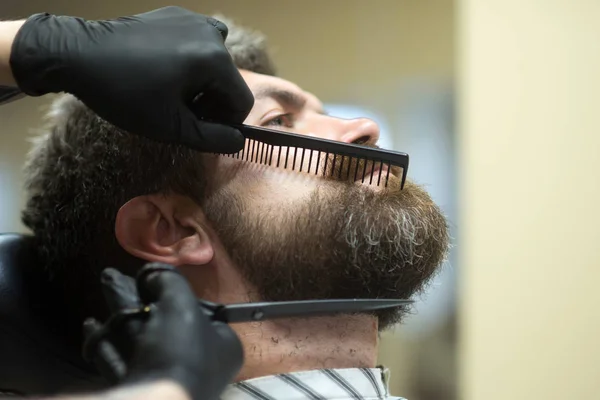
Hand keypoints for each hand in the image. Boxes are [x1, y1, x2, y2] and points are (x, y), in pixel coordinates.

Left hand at [10, 7, 253, 152]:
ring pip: (215, 64)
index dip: (225, 123)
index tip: (198, 128)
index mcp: (215, 60)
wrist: (80, 55)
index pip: (242, 101)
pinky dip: (191, 60)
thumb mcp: (172, 127)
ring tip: (169, 92)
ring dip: (202, 83)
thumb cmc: (125, 94)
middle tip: (179, 112)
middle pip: (229, 82)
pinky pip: (199, 43)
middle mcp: (212, 35)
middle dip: (212, 102)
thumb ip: (213, 139)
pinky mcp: (176, 15)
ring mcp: (194, 20)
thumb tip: (238, 140)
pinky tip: (165, 69)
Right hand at [84, 264, 243, 399]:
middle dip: (137, 297)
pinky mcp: (143, 386)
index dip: (174, 292)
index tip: (150, 278)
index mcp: (222, 346)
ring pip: (141, 339)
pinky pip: (122, 361)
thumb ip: (169, 281)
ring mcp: (168, 379)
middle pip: (164, 322)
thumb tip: (152, 273)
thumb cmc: (178, 351)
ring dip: (120, 313)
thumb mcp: (181, 305)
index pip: (199, 311)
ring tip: (104, 285)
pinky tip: (91, 325)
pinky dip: (106, 342)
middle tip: (114, 276)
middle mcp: (199, 364)